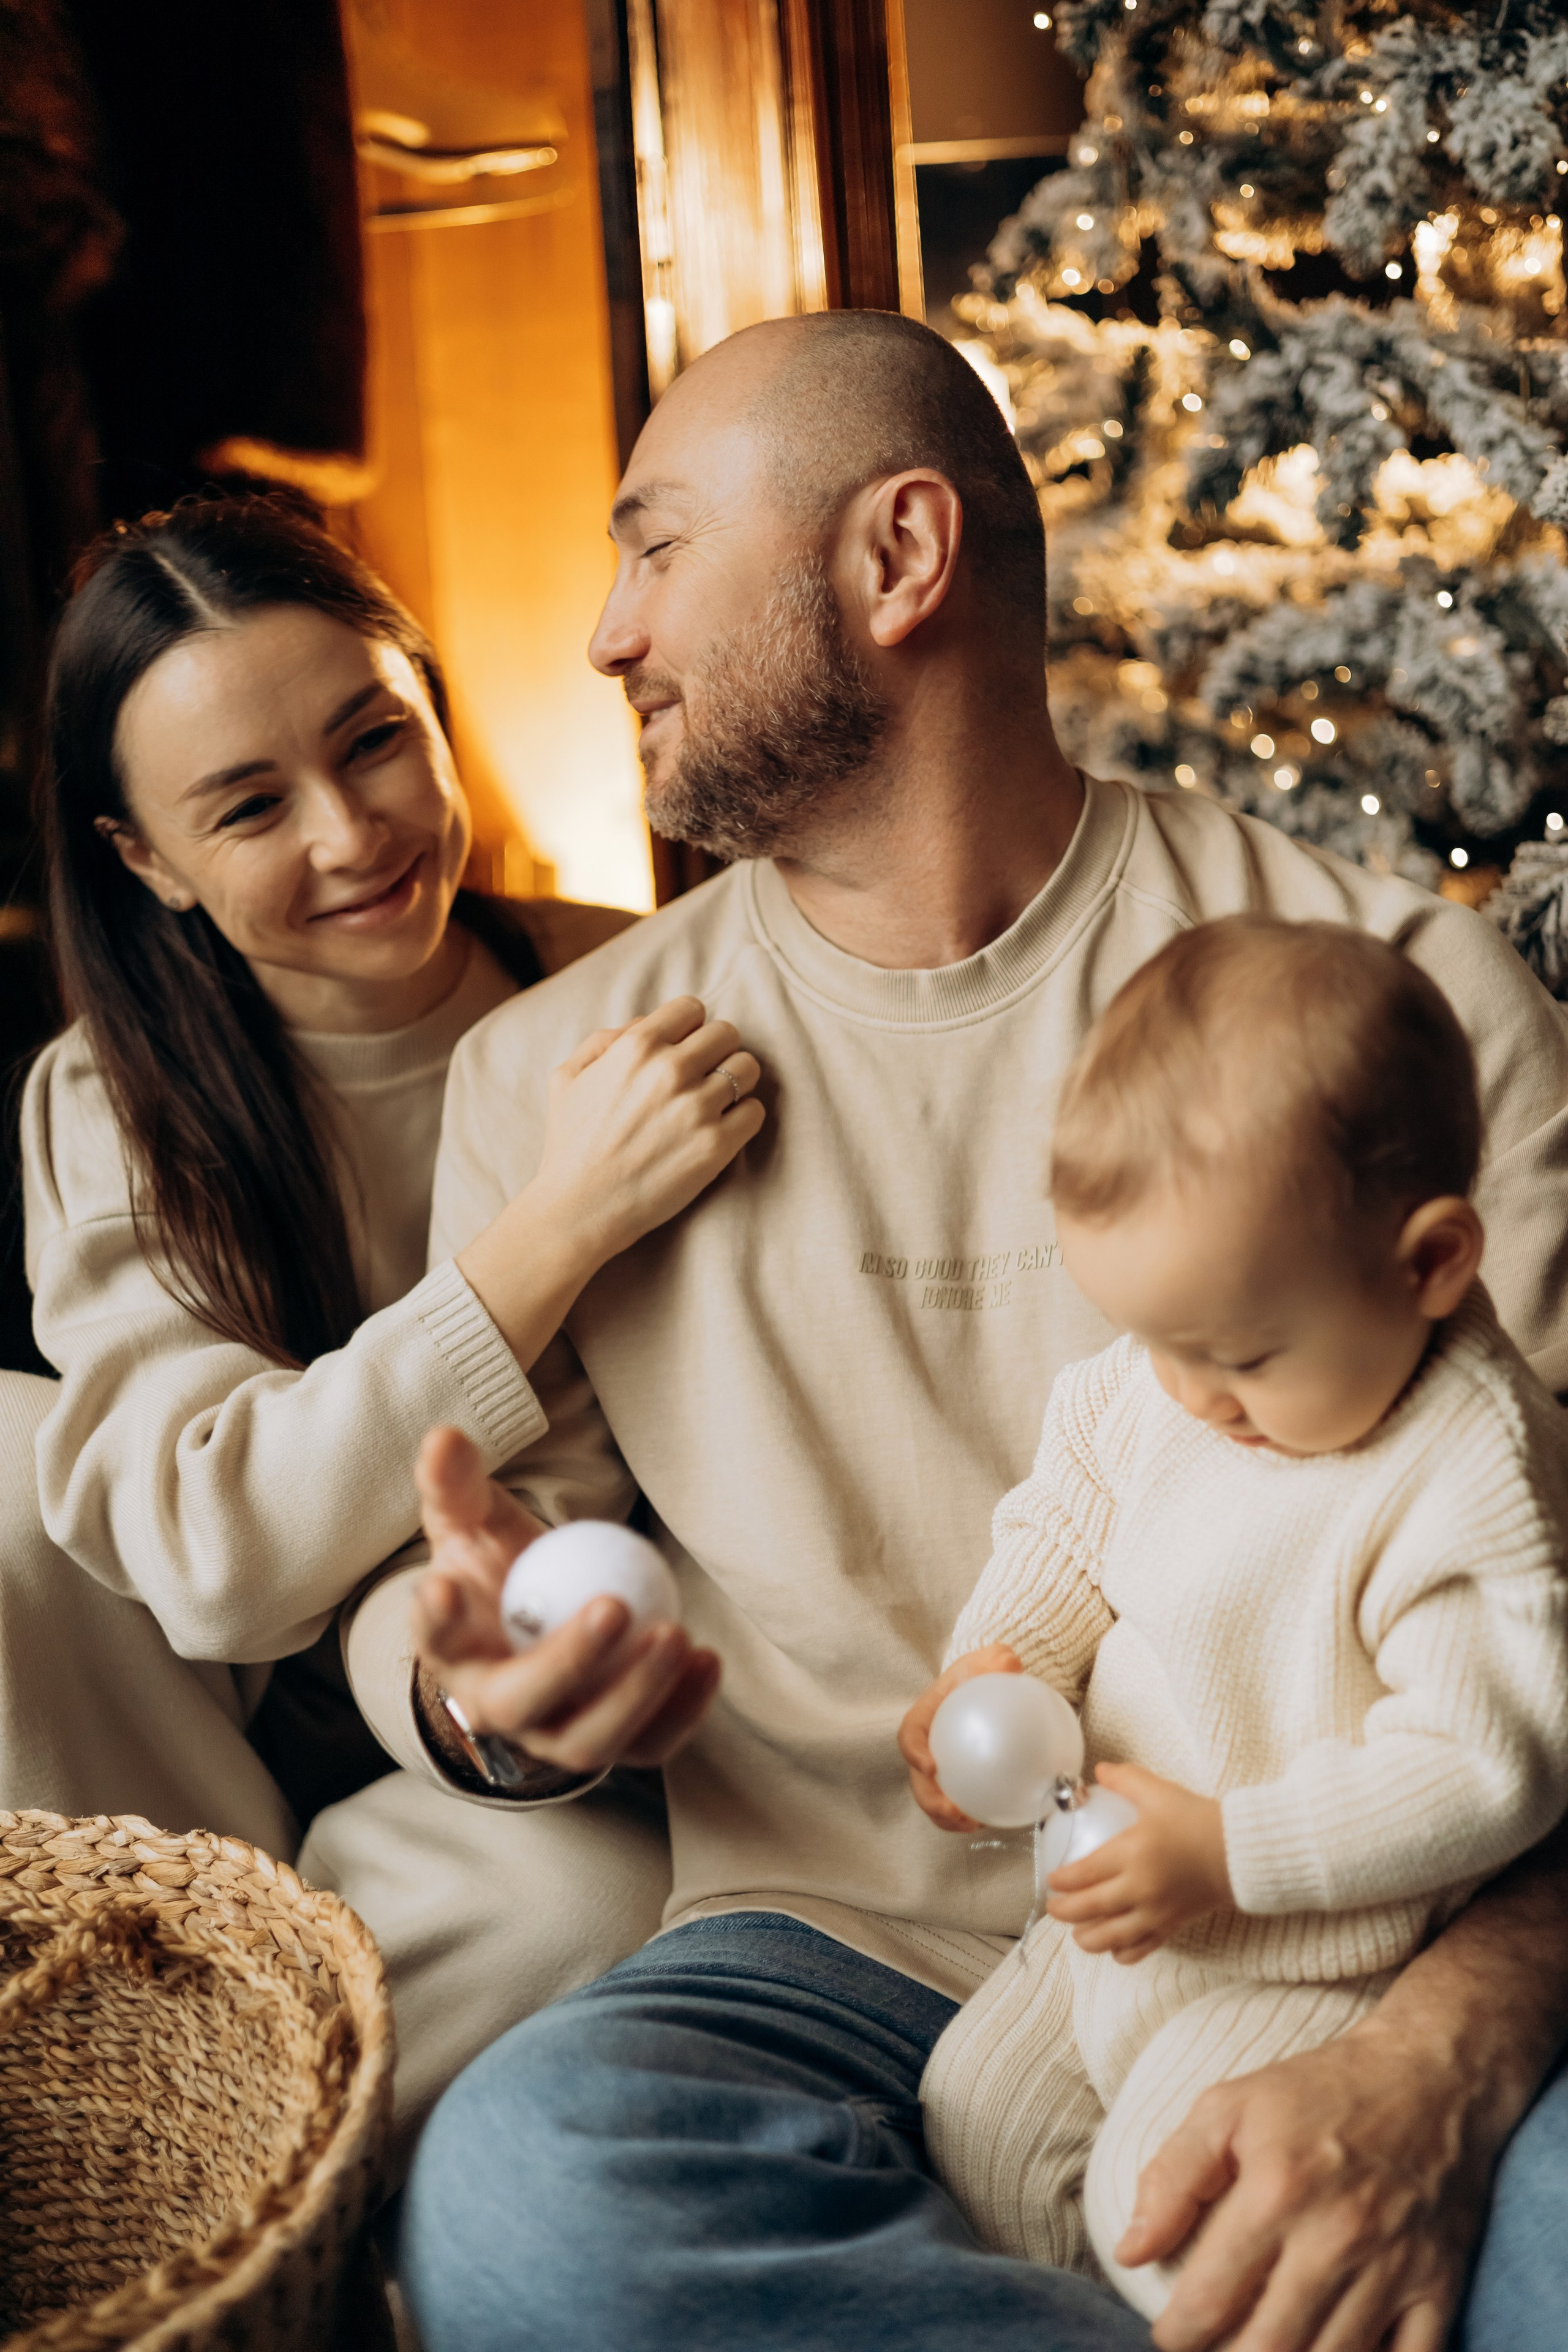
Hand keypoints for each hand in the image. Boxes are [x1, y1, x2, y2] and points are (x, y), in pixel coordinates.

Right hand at [410, 1426, 720, 1776]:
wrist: (543, 1619)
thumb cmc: (501, 1566)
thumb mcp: (475, 1519)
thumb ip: (458, 1483)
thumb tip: (445, 1436)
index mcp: (452, 1647)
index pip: (434, 1637)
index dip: (434, 1619)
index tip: (444, 1587)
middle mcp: (495, 1706)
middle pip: (522, 1703)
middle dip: (567, 1663)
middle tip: (613, 1607)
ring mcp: (553, 1735)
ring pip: (589, 1740)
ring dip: (635, 1693)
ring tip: (673, 1635)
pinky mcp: (612, 1745)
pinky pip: (648, 1744)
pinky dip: (681, 1709)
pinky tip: (707, 1659)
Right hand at [529, 994, 763, 1263]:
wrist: (579, 1209)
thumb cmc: (569, 1144)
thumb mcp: (567, 1077)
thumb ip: (604, 1040)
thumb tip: (646, 1023)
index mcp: (636, 1047)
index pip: (692, 1008)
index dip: (689, 1027)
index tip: (684, 1048)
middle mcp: (670, 1071)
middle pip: (726, 1033)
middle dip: (716, 1050)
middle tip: (703, 1075)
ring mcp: (697, 1109)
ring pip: (747, 1068)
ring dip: (735, 1081)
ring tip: (716, 1100)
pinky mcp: (716, 1146)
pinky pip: (755, 1111)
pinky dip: (743, 1116)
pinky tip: (722, 1127)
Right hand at [897, 1646, 1022, 1831]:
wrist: (987, 1690)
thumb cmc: (982, 1675)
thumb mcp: (991, 1660)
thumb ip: (998, 1660)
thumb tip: (1010, 1665)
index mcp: (925, 1716)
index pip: (910, 1734)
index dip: (914, 1753)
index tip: (930, 1766)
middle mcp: (926, 1745)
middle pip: (917, 1777)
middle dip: (929, 1800)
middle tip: (952, 1812)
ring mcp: (939, 1766)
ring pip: (932, 1797)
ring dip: (944, 1818)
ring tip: (970, 1825)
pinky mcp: (955, 1781)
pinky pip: (955, 1802)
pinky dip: (966, 1816)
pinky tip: (987, 1820)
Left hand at [1047, 1761, 1228, 1963]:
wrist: (1241, 1852)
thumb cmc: (1199, 1820)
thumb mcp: (1159, 1791)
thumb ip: (1125, 1779)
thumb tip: (1098, 1771)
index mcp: (1132, 1854)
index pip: (1082, 1874)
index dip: (1060, 1881)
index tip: (1050, 1880)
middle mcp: (1140, 1889)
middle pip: (1089, 1909)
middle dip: (1063, 1912)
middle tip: (1053, 1907)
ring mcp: (1156, 1913)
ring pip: (1109, 1938)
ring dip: (1086, 1938)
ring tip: (1077, 1931)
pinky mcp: (1172, 1927)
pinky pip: (1139, 1950)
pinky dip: (1121, 1953)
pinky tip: (1113, 1947)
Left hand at [1118, 2010, 1489, 2351]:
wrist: (1430, 2075)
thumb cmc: (1318, 2091)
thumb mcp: (1228, 2108)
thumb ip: (1172, 2178)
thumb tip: (1131, 2252)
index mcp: (1275, 2192)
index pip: (1209, 2300)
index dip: (1177, 2334)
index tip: (1170, 2334)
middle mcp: (1335, 2238)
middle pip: (1269, 2348)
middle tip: (1212, 2350)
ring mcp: (1393, 2267)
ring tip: (1261, 2349)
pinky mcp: (1439, 2284)